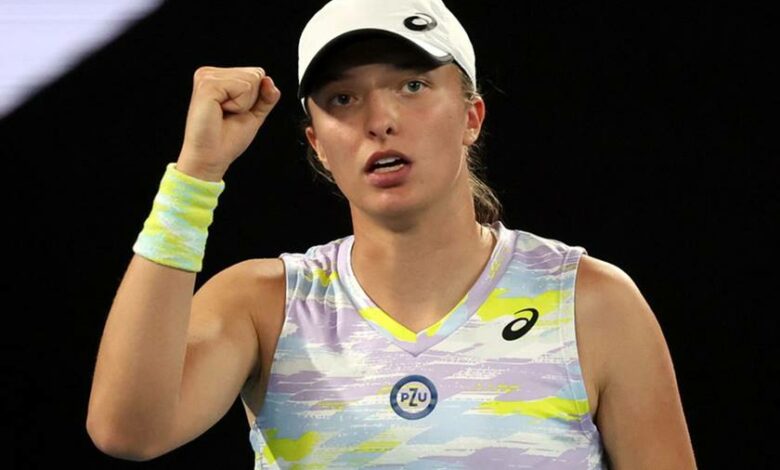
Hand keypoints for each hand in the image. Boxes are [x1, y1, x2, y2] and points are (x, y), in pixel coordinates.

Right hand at [176, 66, 280, 180]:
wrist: (211, 157)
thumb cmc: (227, 139)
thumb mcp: (254, 114)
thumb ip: (266, 97)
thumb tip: (269, 80)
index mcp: (219, 77)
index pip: (256, 74)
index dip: (255, 98)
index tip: (235, 112)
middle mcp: (210, 74)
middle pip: (255, 74)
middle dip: (250, 100)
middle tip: (229, 114)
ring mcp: (207, 77)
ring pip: (251, 80)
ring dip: (244, 104)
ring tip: (224, 113)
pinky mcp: (207, 85)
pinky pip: (243, 87)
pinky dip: (239, 105)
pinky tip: (221, 112)